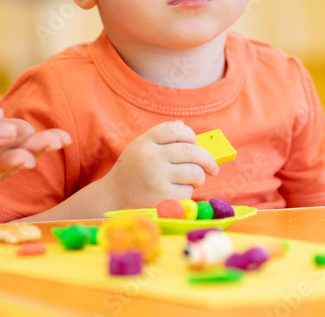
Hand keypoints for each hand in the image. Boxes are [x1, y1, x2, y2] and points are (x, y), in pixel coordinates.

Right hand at [99, 121, 217, 209]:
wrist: (112, 197)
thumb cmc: (132, 170)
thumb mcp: (141, 147)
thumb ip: (162, 137)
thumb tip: (184, 126)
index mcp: (146, 141)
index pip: (177, 129)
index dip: (191, 135)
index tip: (196, 144)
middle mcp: (151, 157)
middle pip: (192, 150)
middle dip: (207, 159)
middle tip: (212, 167)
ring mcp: (157, 177)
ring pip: (194, 172)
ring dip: (199, 177)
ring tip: (192, 181)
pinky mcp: (162, 197)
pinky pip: (188, 192)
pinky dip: (187, 193)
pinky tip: (176, 193)